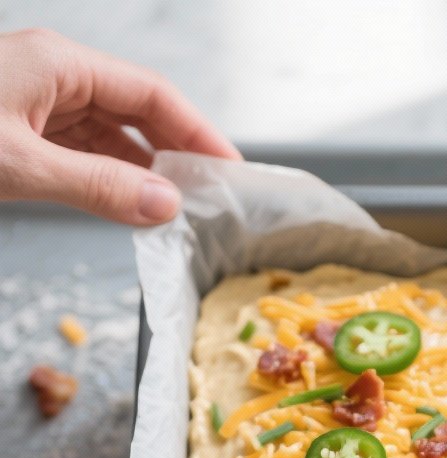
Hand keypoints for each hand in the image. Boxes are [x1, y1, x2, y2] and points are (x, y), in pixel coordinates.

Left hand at [0, 27, 238, 224]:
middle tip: (209, 192)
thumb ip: (95, 186)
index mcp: (58, 63)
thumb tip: (162, 204)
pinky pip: (78, 150)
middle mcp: (51, 75)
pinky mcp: (19, 128)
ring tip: (173, 206)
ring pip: (106, 134)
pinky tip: (126, 200)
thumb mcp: (21, 164)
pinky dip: (106, 176)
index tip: (228, 168)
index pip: (151, 94)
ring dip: (140, 170)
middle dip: (174, 151)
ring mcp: (34, 101)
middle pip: (134, 110)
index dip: (196, 132)